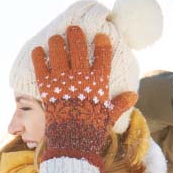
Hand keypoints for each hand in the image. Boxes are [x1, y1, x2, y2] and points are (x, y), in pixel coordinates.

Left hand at [31, 25, 137, 168]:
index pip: (103, 57)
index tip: (100, 36)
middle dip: (76, 36)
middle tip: (73, 29)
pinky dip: (39, 58)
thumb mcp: (109, 117)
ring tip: (56, 39)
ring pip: (59, 53)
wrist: (72, 143)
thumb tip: (134, 95)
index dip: (102, 44)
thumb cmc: (92, 131)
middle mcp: (81, 79)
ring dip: (57, 43)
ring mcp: (63, 82)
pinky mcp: (47, 89)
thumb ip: (120, 104)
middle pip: (78, 48)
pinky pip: (41, 67)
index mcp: (98, 84)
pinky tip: (38, 51)